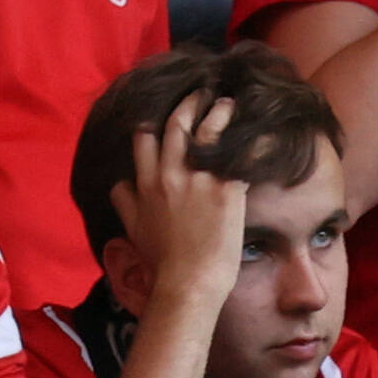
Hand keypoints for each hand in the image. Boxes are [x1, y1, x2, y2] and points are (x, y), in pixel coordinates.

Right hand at [123, 90, 250, 312]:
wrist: (187, 283)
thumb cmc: (162, 262)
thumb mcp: (134, 229)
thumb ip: (125, 202)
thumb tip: (118, 184)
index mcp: (146, 183)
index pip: (145, 138)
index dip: (156, 122)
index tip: (166, 116)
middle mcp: (169, 174)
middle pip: (176, 125)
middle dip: (189, 105)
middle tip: (200, 95)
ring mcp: (198, 180)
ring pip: (207, 130)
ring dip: (218, 112)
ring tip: (227, 104)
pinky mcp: (226, 190)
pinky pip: (241, 155)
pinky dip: (251, 141)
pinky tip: (260, 132)